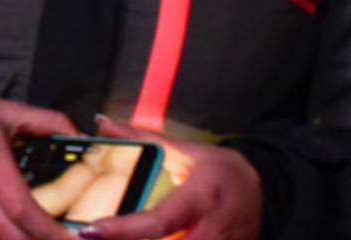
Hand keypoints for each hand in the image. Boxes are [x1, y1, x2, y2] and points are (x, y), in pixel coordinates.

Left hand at [80, 117, 259, 239]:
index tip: (91, 230)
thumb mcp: (184, 150)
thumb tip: (103, 123)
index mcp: (201, 196)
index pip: (159, 221)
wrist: (261, 190)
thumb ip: (141, 139)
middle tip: (89, 238)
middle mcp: (212, 229)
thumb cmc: (220, 170)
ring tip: (106, 239)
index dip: (124, 230)